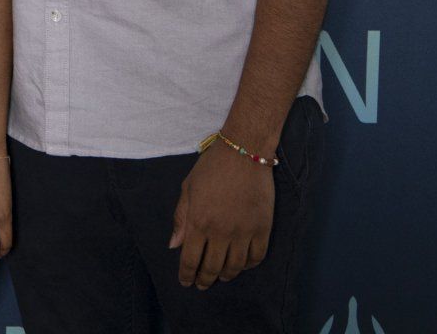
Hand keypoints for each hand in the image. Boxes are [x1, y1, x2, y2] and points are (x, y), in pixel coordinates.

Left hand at [169, 143, 272, 288]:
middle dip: (204, 279)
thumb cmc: (211, 167)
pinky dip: (249, 265)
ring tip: (220, 277)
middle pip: (212, 267)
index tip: (186, 282)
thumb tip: (174, 245)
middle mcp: (221, 231)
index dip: (187, 274)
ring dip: (226, 275)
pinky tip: (242, 265)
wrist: (244, 152)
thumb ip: (181, 218)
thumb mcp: (188, 189)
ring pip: (235, 266)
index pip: (190, 259)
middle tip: (201, 284)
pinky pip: (257, 256)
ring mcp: (244, 231)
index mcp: (199, 222)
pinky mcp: (263, 228)